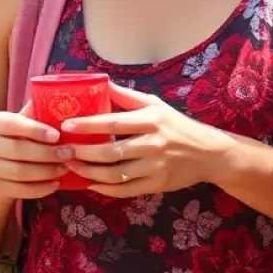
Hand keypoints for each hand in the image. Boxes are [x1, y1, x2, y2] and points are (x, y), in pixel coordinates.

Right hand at [0, 101, 70, 198]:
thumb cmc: (18, 135)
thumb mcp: (23, 121)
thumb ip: (36, 111)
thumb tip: (58, 94)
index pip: (13, 124)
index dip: (35, 130)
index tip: (58, 135)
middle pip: (17, 150)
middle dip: (47, 153)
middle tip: (69, 153)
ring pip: (19, 172)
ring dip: (46, 172)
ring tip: (65, 168)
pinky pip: (19, 190)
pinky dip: (40, 189)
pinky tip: (55, 184)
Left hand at [59, 81, 233, 196]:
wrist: (210, 153)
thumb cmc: (176, 125)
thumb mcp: (155, 104)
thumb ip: (126, 96)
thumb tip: (100, 81)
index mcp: (150, 120)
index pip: (114, 123)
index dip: (88, 125)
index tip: (66, 126)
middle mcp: (153, 144)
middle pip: (111, 152)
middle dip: (83, 153)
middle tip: (63, 151)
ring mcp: (155, 167)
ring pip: (115, 175)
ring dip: (89, 172)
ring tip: (71, 166)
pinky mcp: (157, 185)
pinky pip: (125, 191)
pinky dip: (104, 189)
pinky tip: (90, 184)